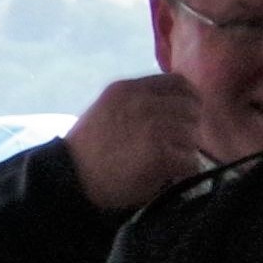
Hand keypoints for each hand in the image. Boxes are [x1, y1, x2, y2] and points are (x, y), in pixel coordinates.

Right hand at [65, 72, 211, 211]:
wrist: (69, 179)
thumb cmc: (87, 151)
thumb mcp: (106, 109)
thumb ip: (136, 101)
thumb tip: (172, 103)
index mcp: (128, 89)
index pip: (178, 82)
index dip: (188, 99)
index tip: (185, 116)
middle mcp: (142, 102)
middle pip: (190, 108)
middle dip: (189, 127)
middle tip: (176, 145)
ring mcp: (153, 126)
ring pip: (193, 134)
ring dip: (185, 150)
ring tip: (169, 162)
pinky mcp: (160, 153)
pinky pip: (189, 160)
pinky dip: (183, 170)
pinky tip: (169, 175)